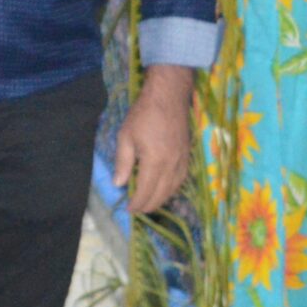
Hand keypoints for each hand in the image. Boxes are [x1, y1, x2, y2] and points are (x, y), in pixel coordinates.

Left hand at [111, 66, 194, 215]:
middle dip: (149, 206)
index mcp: (155, 162)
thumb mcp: (126, 136)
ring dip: (161, 200)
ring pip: (173, 189)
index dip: (137, 204)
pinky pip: (181, 180)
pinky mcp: (187, 156)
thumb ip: (122, 163)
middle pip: (161, 195)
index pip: (146, 191)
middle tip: (137, 210)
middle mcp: (171, 166)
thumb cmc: (143, 114)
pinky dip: (172, 189)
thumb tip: (119, 184)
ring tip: (149, 204)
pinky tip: (164, 190)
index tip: (129, 209)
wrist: (168, 96)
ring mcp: (182, 161)